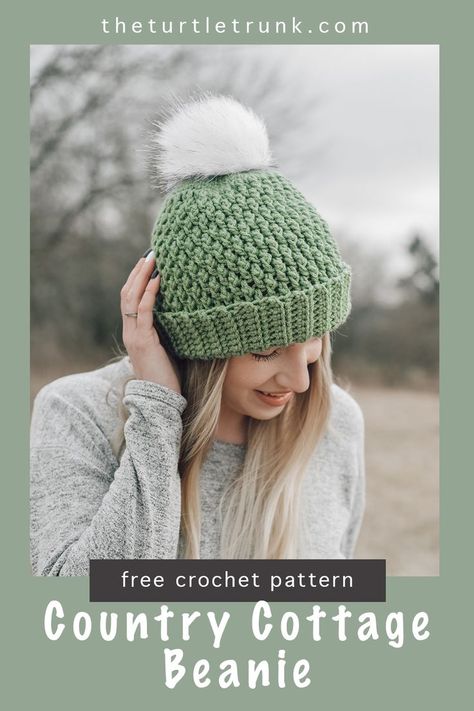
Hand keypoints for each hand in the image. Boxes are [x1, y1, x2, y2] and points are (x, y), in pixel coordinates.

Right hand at [121, 251, 181, 394]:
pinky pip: (143, 312)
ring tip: (152, 259)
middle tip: (150, 253)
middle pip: (127, 293)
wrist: (161, 399)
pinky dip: (149, 294)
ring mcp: (134, 336)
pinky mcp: (142, 341)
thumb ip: (170, 331)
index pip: (130, 299)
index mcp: (134, 332)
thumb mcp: (168, 348)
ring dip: (141, 277)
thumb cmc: (169, 377)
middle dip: (138, 272)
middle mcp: (130, 331)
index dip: (137, 280)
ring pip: (131, 299)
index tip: (149, 262)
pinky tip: (157, 281)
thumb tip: (188, 313)